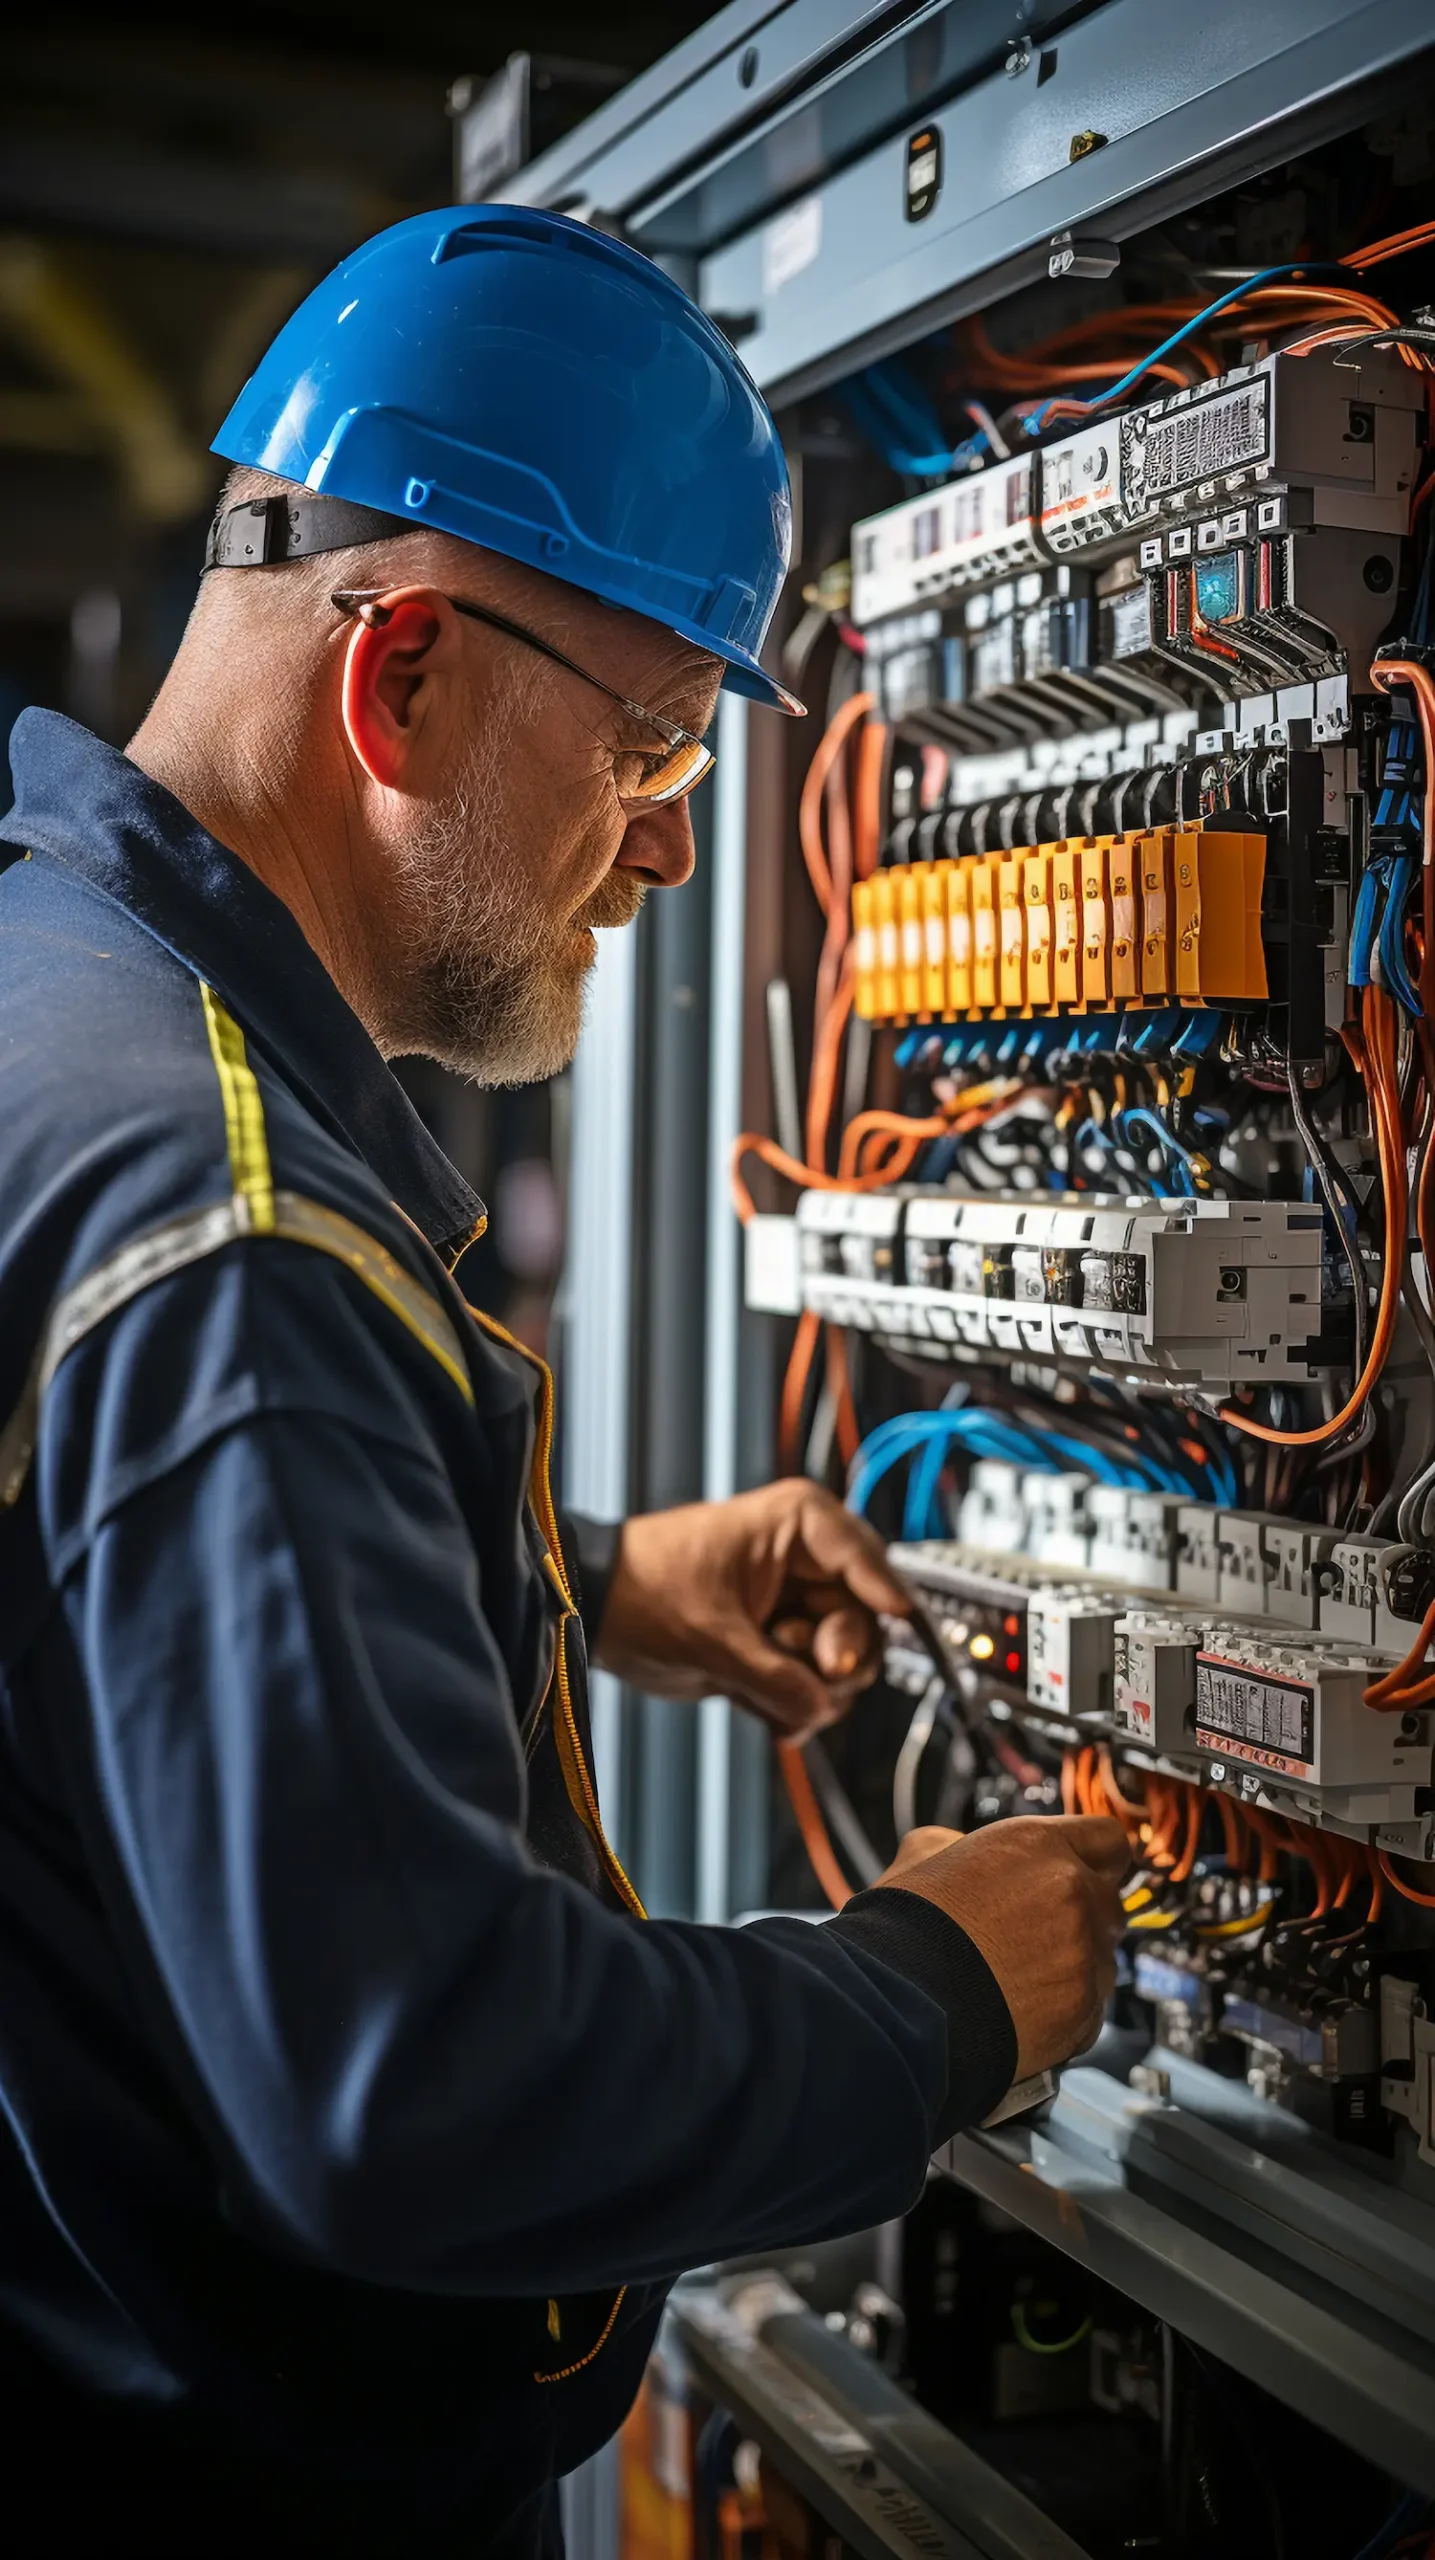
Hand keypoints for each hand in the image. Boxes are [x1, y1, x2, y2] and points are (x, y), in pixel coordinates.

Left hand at [593, 1481, 910, 1739]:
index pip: (867, 1557)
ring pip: (842, 1663)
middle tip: (816, 1672)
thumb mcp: (712, 1638)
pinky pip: (812, 1686)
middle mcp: (807, 1562)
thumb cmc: (643, 1593)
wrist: (595, 1613)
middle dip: (834, 1660)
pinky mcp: (781, 1646)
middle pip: (864, 1620)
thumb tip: (822, 1710)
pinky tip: (753, 1703)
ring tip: (753, 1685)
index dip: (885, 1597)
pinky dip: (787, 1703)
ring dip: (803, 1689)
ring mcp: (796, 1607)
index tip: (901, 1624)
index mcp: (798, 1525)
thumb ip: (776, 1678)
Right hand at [873, 1816, 1129, 2078]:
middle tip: (1042, 1935)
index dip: (1095, 1859)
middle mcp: (1072, 1890)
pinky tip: (1023, 2012)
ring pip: (1103, 1958)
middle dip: (1084, 1916)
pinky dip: (1067, 2013)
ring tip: (1021, 1980)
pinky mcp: (1084, 2011)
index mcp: (1037, 1843)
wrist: (899, 2006)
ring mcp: (1083, 1952)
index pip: (1108, 1839)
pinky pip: (1091, 2009)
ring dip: (1075, 1966)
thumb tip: (966, 1850)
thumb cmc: (903, 1931)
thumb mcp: (921, 1855)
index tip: (1088, 1874)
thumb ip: (963, 1844)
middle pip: (1109, 1902)